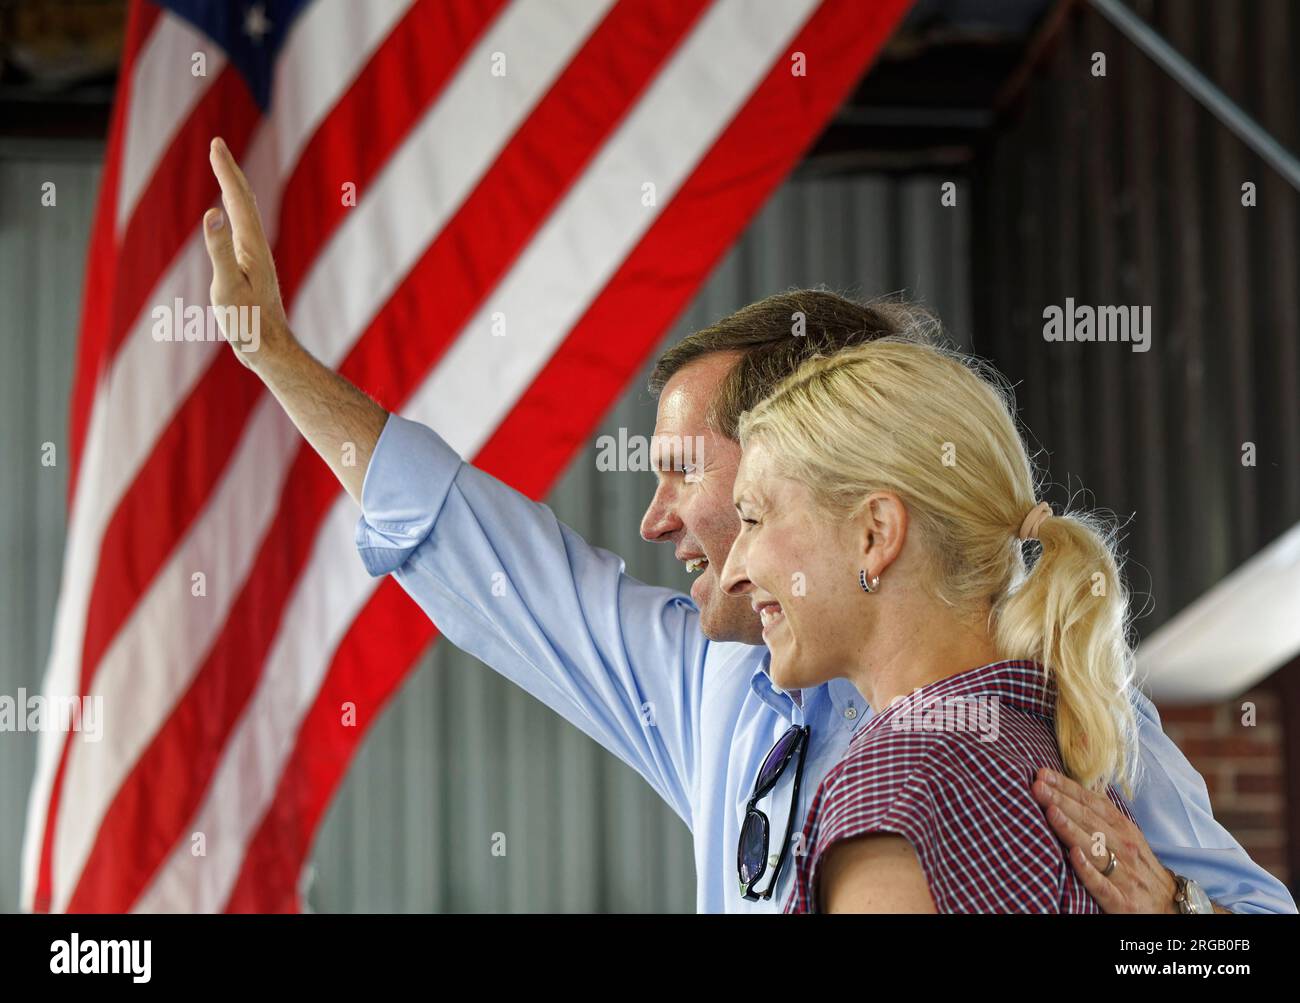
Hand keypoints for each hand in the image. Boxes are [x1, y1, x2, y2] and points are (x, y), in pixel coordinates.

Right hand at [202, 136, 294, 368]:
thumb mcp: (227, 286)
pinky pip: (241, 236)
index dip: (226, 170)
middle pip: (244, 202)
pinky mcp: (252, 275)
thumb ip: (219, 250)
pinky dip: (233, 220)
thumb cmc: (249, 323)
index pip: (237, 198)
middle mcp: (257, 249)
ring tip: (225, 176)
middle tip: (217, 147)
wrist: (270, 352)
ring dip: (233, 193)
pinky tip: (229, 227)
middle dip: (229, 173)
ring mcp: (255, 262)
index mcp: (251, 245)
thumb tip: (211, 212)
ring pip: (245, 218)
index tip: (216, 142)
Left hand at [1032, 767, 1177, 912]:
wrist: (1171, 908)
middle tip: (1037, 785)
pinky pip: (1102, 885)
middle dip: (1062, 801)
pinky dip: (1088, 871)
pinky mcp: (1122, 901)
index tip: (1043, 774)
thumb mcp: (1127, 837)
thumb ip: (1103, 815)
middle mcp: (1124, 848)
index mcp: (1123, 830)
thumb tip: (1075, 788)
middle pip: (1090, 821)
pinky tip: (1073, 857)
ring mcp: (1124, 874)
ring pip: (1095, 849)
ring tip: (1050, 811)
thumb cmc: (1139, 867)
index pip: (1092, 803)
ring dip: (1072, 829)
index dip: (1068, 787)